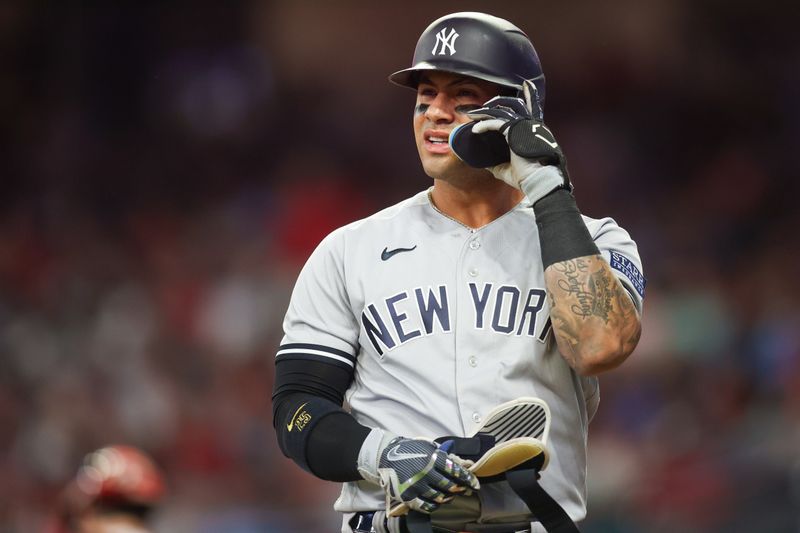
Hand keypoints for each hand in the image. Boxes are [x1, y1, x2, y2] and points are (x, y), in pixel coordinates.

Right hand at [359, 432, 478, 515]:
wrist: (384, 455)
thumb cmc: (408, 449)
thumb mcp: (426, 446)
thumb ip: (442, 455)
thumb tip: (460, 464)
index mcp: (432, 458)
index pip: (456, 471)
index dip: (468, 478)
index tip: (475, 484)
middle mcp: (426, 473)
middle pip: (450, 485)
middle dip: (459, 488)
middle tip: (463, 489)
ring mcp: (417, 486)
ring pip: (440, 497)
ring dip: (448, 497)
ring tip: (450, 495)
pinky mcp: (408, 496)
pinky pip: (426, 506)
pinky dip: (434, 505)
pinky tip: (436, 502)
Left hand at [466, 80, 571, 203]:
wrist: (539, 180)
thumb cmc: (528, 177)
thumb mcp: (510, 169)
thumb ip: (499, 164)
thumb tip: (487, 165)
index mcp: (534, 131)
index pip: (529, 110)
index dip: (526, 98)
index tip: (520, 90)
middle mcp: (531, 125)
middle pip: (514, 104)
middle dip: (497, 102)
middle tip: (483, 106)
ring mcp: (524, 126)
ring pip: (503, 110)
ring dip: (487, 110)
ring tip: (473, 114)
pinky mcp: (515, 131)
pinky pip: (496, 123)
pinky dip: (484, 125)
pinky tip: (475, 129)